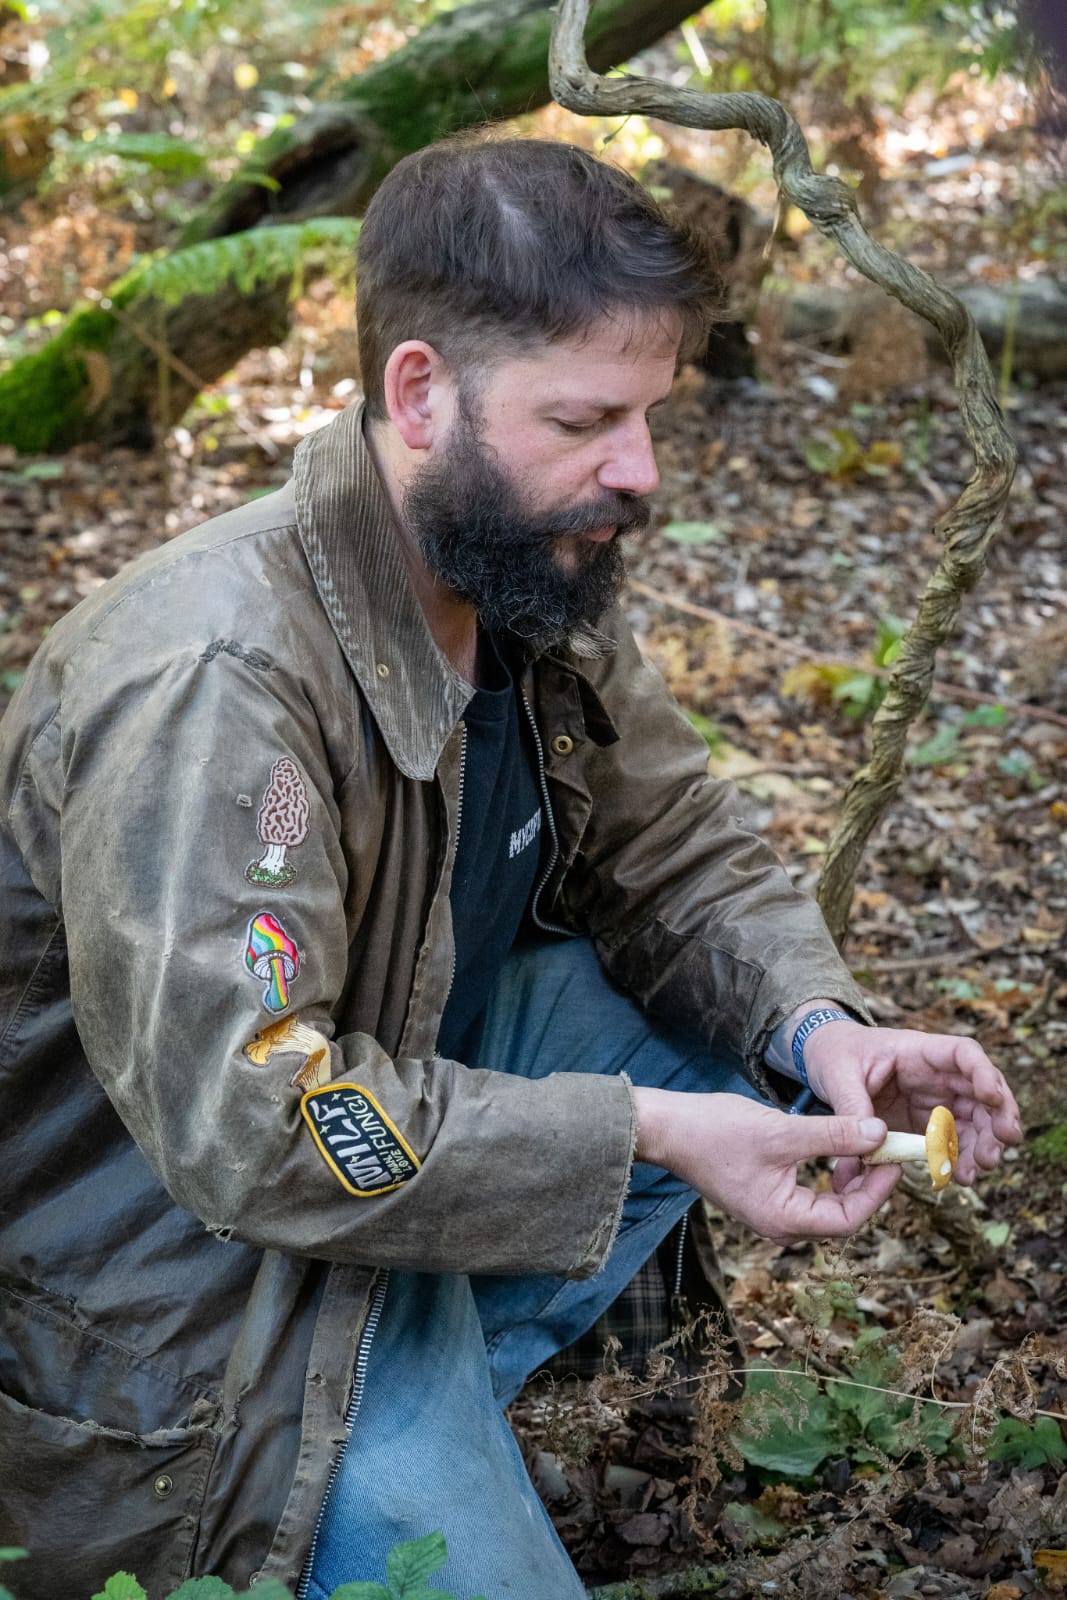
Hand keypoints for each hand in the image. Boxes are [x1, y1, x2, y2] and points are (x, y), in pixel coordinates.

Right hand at [632, 1087, 899, 1243]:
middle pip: (841, 1216)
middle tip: (886, 1150)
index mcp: (784, 1219)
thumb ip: (833, 1134)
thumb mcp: (782, 1132)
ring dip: (848, 1179)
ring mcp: (769, 1213)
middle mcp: (778, 1225)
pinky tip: (833, 1149)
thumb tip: (879, 1132)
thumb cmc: (715, 1132)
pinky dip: (826, 1175)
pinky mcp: (762, 1196)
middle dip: (867, 1184)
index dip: (878, 1189)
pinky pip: (807, 1195)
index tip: (894, 1157)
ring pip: (825, 1206)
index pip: (849, 1218)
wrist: (665, 1130)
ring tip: (866, 1146)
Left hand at [800, 1020, 1021, 1190]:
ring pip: (975, 1121)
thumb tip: (871, 1139)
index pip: (963, 1054)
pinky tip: (957, 1177)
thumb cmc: (834, 1055)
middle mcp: (935, 1075)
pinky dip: (959, 1159)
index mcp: (917, 1051)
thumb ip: (852, 1103)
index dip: (984, 1073)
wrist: (823, 1062)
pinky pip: (952, 1142)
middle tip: (998, 1149)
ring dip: (982, 1146)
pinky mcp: (926, 1124)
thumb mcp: (837, 1072)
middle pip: (982, 1091)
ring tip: (973, 1173)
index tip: (992, 1097)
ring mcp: (935, 1100)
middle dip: (997, 1119)